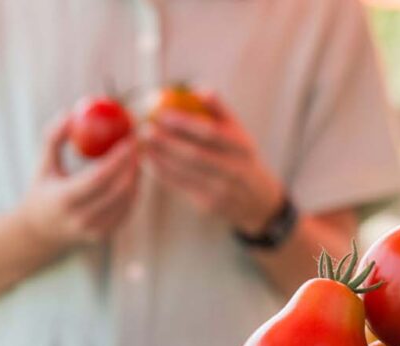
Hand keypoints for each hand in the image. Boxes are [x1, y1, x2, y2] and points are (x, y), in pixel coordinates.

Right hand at [19, 114, 139, 248]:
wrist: (40, 234)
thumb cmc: (42, 190)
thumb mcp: (42, 165)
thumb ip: (53, 138)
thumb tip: (69, 113)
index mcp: (64, 200)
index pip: (98, 178)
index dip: (118, 158)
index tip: (129, 138)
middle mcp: (81, 219)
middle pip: (118, 189)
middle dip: (133, 165)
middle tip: (140, 143)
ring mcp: (95, 231)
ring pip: (127, 200)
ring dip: (136, 176)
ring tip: (137, 156)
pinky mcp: (106, 236)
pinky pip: (127, 210)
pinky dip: (133, 190)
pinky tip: (133, 174)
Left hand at [143, 94, 285, 235]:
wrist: (258, 199)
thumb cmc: (241, 157)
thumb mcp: (240, 133)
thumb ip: (220, 110)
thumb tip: (196, 88)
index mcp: (241, 147)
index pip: (210, 133)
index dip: (185, 123)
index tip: (162, 112)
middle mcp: (233, 169)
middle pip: (195, 155)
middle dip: (167, 142)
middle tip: (145, 129)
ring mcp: (221, 189)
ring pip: (184, 172)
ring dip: (160, 157)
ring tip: (141, 143)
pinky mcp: (208, 203)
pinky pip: (180, 185)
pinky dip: (161, 172)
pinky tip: (148, 160)